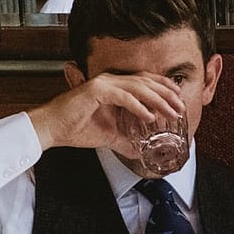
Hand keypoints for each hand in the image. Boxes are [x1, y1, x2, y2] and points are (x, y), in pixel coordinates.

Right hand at [28, 73, 183, 154]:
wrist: (52, 130)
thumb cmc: (75, 128)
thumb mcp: (109, 136)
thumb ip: (125, 140)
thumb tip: (140, 152)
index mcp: (114, 87)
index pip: (145, 82)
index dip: (164, 87)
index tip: (179, 98)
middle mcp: (110, 81)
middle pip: (146, 82)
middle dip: (167, 94)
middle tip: (182, 106)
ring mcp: (102, 84)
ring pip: (137, 87)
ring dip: (157, 99)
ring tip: (170, 112)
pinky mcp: (94, 91)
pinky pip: (122, 97)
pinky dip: (138, 106)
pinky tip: (149, 116)